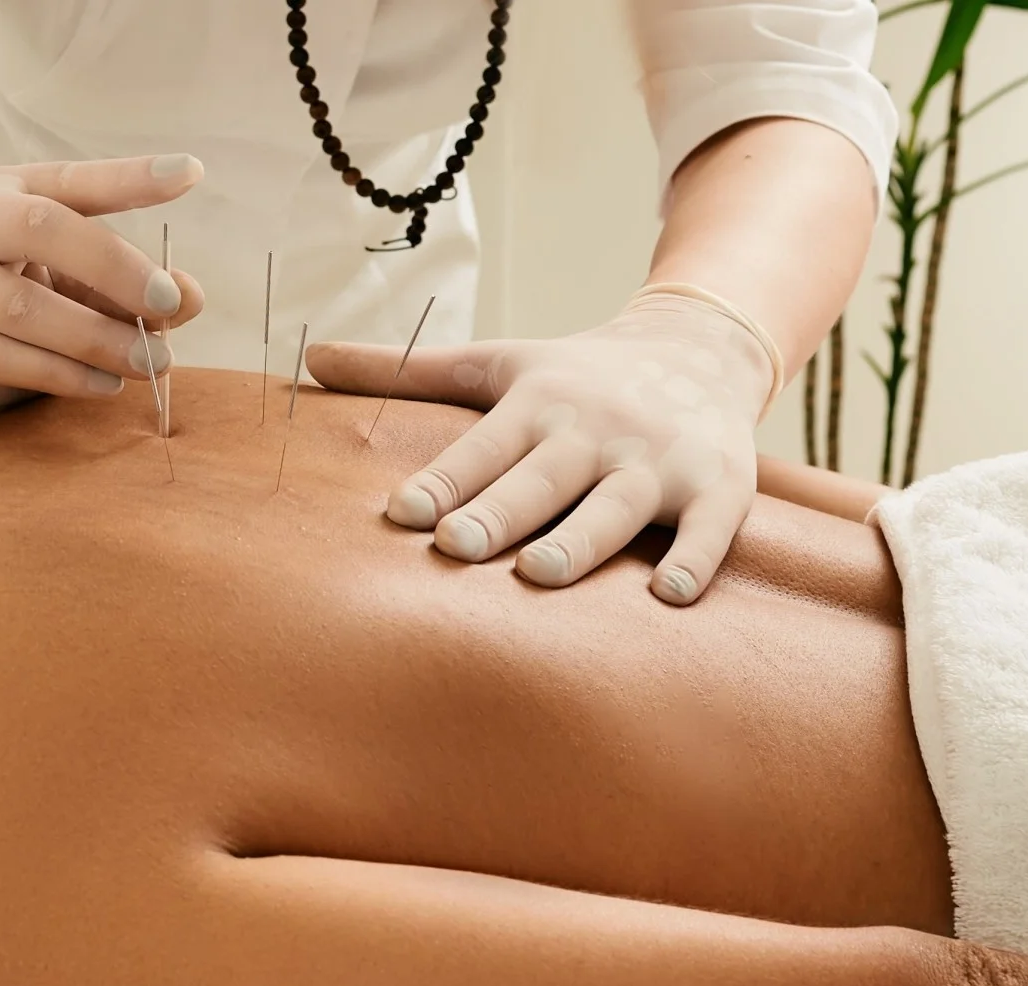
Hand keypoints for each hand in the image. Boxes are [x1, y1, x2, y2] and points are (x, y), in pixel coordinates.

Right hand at [0, 155, 209, 431]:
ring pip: (22, 306)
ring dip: (97, 338)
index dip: (129, 177)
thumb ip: (117, 285)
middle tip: (170, 306)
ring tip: (148, 362)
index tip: (190, 173)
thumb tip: (189, 298)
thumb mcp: (53, 284)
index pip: (66, 180)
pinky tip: (101, 386)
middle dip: (115, 267)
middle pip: (40, 225)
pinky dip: (60, 374)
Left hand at [306, 288, 778, 604]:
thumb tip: (308, 356)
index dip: (444, 480)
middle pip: (542, 477)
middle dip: (501, 511)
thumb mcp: (494, 362)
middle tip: (457, 545)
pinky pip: (711, 527)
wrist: (701, 346)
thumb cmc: (577, 374)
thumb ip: (406, 371)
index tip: (403, 514)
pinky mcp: (719, 484)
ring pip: (617, 505)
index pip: (482, 447)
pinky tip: (666, 597)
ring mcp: (660, 459)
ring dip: (581, 538)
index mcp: (539, 401)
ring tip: (540, 573)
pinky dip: (694, 558)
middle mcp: (596, 429)